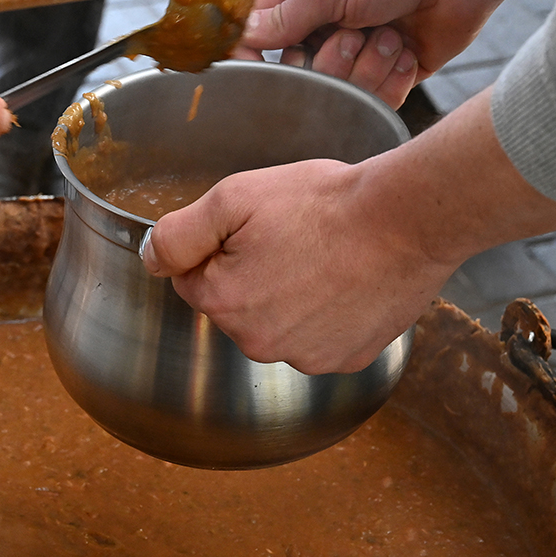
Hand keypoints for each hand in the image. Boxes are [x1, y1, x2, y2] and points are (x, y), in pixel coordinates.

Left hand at [140, 157, 450, 373]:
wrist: (406, 219)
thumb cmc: (323, 203)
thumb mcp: (235, 197)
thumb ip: (178, 234)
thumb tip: (149, 258)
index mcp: (223, 302)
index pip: (195, 278)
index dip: (221, 247)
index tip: (256, 228)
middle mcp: (259, 344)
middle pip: (236, 306)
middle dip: (254, 273)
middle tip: (294, 238)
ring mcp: (306, 358)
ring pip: (279, 324)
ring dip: (291, 297)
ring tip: (325, 257)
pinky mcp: (346, 359)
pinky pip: (321, 338)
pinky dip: (329, 314)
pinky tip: (347, 282)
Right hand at [235, 0, 494, 106]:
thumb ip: (284, 17)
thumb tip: (240, 38)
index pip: (260, 34)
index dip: (253, 56)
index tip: (253, 69)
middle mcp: (330, 26)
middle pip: (301, 73)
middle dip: (329, 60)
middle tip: (352, 32)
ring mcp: (361, 52)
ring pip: (341, 90)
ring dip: (367, 64)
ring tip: (391, 33)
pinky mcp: (392, 74)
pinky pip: (377, 100)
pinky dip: (391, 78)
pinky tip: (406, 48)